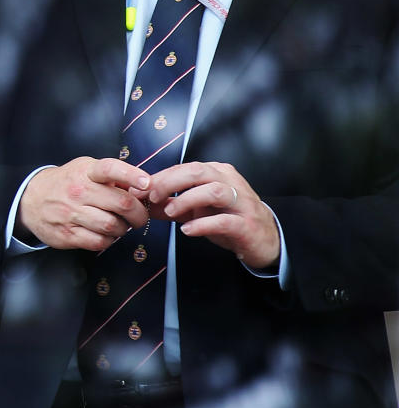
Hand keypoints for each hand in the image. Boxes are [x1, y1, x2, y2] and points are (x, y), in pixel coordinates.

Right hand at [17, 156, 149, 250]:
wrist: (32, 200)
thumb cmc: (66, 183)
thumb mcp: (85, 170)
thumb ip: (110, 177)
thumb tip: (140, 188)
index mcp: (86, 172)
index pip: (111, 169)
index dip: (132, 175)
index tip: (146, 183)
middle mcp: (79, 191)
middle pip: (121, 203)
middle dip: (139, 213)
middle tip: (140, 216)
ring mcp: (72, 214)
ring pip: (113, 226)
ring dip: (123, 228)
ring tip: (121, 225)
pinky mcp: (68, 234)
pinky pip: (100, 242)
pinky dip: (109, 240)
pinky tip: (107, 234)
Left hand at [148, 160, 279, 269]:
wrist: (266, 239)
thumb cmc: (229, 219)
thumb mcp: (198, 210)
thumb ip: (172, 205)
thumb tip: (142, 203)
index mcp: (218, 173)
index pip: (186, 168)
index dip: (161, 177)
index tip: (141, 189)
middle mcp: (231, 182)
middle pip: (199, 172)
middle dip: (171, 182)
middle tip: (152, 197)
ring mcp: (241, 203)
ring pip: (214, 191)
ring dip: (187, 200)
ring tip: (171, 212)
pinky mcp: (247, 225)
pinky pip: (225, 220)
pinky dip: (203, 224)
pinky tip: (188, 230)